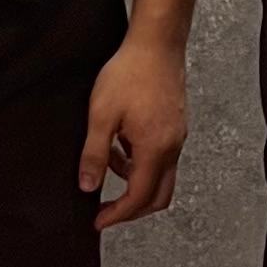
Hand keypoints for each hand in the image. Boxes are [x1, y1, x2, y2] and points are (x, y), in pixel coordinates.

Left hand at [81, 31, 189, 229]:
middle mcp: (172, 147)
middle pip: (158, 196)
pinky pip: (162, 157)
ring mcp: (177, 137)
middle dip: (132, 210)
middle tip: (106, 212)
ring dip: (135, 183)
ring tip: (106, 167)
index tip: (98, 222)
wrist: (156, 44)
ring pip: (161, 177)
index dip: (118, 214)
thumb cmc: (129, 74)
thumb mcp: (101, 115)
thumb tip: (88, 186)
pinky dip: (141, 164)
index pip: (139, 197)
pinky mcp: (176, 126)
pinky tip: (121, 146)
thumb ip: (94, 154)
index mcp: (155, 149)